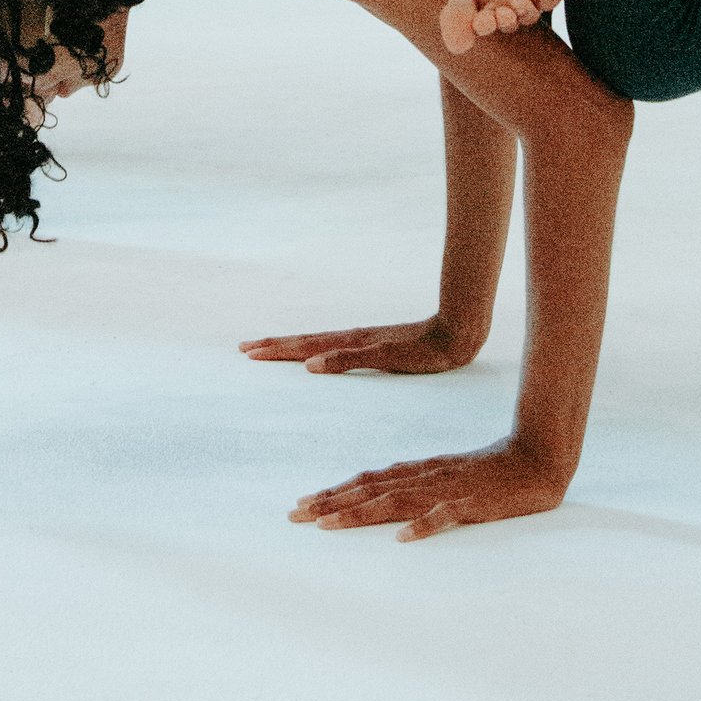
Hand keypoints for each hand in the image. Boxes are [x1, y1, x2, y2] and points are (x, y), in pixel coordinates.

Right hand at [240, 316, 483, 375]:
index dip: (276, 350)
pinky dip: (314, 351)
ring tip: (270, 348)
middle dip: (275, 345)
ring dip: (290, 346)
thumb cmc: (425, 352)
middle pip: (304, 341)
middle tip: (244, 348)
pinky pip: (332, 348)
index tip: (248, 352)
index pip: (304, 347)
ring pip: (316, 343)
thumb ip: (349, 361)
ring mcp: (360, 341)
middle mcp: (351, 339)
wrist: (455, 335)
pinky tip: (314, 357)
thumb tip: (310, 365)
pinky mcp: (372, 347)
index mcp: (350, 343)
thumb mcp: (387, 359)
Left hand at [291, 438, 572, 540]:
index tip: (300, 506)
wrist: (538, 458)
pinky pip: (444, 516)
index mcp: (417, 471)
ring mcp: (446, 489)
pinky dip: (423, 526)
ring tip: (328, 526)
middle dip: (330, 503)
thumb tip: (382, 502)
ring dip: (359, 513)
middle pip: (370, 490)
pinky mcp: (471, 503)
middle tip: (295, 516)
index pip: (366, 481)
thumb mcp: (445, 477)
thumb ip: (414, 486)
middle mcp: (424, 477)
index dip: (333, 492)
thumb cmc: (490, 473)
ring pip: (395, 502)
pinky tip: (403, 539)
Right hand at [439, 0, 566, 54]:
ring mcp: (533, 2)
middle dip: (505, 20)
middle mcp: (512, 10)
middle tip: (503, 14)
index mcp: (489, 12)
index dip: (483, 25)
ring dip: (524, 11)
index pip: (485, 24)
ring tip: (517, 1)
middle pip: (509, 22)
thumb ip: (456, 15)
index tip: (481, 21)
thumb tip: (456, 49)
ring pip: (531, 14)